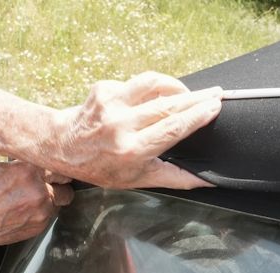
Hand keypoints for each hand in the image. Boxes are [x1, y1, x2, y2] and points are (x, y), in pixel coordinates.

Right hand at [0, 162, 72, 252]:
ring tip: (31, 198)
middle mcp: (39, 192)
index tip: (52, 166)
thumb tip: (31, 163)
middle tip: (49, 182)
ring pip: (59, 201)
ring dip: (51, 198)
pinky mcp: (38, 227)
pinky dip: (41, 212)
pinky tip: (24, 210)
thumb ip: (19, 167)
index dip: (53, 165)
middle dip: (58, 182)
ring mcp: (41, 212)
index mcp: (27, 171)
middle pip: (66, 184)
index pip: (56, 164)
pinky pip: (49, 215)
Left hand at [49, 72, 221, 189]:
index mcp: (132, 149)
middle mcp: (121, 124)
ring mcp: (111, 103)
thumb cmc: (102, 166)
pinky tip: (156, 96)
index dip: (197, 115)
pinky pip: (136, 83)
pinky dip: (151, 88)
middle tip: (217, 93)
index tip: (215, 106)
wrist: (62, 145)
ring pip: (153, 84)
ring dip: (176, 85)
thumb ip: (175, 178)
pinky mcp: (104, 88)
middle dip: (196, 97)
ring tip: (190, 92)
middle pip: (168, 104)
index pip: (173, 127)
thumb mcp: (139, 179)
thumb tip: (208, 180)